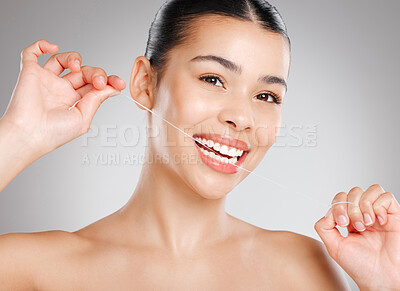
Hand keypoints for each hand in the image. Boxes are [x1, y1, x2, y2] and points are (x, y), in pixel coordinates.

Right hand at [1, 39, 125, 157]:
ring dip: (74, 58)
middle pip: (83, 72)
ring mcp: (46, 80)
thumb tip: (112, 88)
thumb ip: (97, 100)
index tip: (118, 83)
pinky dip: (42, 45)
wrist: (29, 134)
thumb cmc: (53, 133)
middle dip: (95, 73)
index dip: (108, 81)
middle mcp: (61, 90)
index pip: (94, 85)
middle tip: (99, 82)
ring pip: (63, 60)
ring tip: (77, 67)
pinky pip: (32, 53)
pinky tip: (54, 48)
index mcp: (75, 101)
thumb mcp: (83, 118)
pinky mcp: (30, 73)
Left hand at [315, 184, 399, 290]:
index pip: (341, 198)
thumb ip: (324, 227)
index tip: (342, 223)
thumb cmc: (361, 266)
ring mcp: (380, 214)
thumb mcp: (334, 246)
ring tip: (367, 223)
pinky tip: (379, 222)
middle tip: (356, 226)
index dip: (338, 205)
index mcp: (350, 220)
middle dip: (351, 207)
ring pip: (371, 189)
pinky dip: (380, 207)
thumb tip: (328, 212)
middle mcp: (364, 214)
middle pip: (354, 192)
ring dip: (365, 205)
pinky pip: (387, 197)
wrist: (380, 279)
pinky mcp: (394, 216)